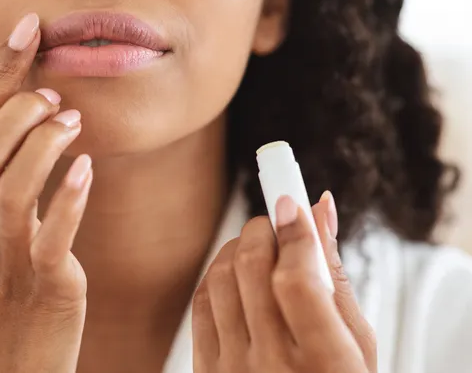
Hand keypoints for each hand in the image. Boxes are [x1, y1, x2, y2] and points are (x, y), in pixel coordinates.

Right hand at [0, 13, 91, 372]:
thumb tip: (16, 151)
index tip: (25, 35)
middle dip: (17, 104)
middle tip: (53, 92)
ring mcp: (1, 260)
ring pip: (7, 182)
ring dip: (41, 142)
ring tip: (72, 121)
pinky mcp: (41, 288)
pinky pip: (48, 234)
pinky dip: (66, 197)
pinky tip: (85, 169)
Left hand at [192, 192, 376, 372]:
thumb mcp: (357, 342)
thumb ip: (335, 276)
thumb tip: (320, 211)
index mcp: (323, 362)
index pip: (297, 279)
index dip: (294, 231)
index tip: (293, 201)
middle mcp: (271, 365)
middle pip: (251, 267)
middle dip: (263, 229)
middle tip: (277, 221)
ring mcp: (233, 369)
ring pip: (220, 277)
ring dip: (238, 247)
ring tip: (259, 247)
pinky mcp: (207, 370)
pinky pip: (200, 302)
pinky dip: (217, 274)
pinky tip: (236, 273)